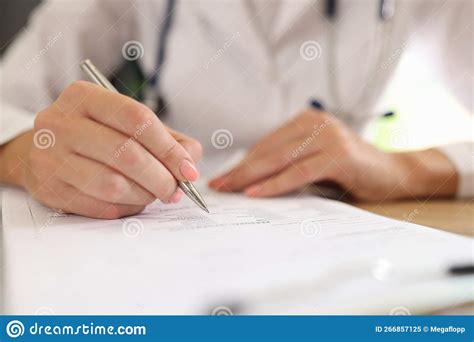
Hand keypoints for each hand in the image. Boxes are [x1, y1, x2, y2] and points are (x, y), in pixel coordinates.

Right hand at [0, 81, 201, 218]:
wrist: (42, 152)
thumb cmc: (96, 136)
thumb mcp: (128, 124)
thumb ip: (166, 138)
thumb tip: (190, 163)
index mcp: (84, 96)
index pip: (137, 118)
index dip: (168, 148)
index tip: (188, 169)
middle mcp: (60, 123)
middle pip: (126, 154)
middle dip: (161, 178)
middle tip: (176, 190)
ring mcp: (50, 157)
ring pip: (112, 185)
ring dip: (144, 195)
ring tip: (153, 194)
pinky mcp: (49, 190)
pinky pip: (100, 207)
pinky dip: (126, 208)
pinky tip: (131, 201)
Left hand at [209, 109, 457, 200]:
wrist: (393, 173)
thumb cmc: (350, 170)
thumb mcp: (314, 161)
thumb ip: (289, 162)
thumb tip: (249, 179)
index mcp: (305, 121)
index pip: (266, 145)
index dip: (242, 163)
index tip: (223, 178)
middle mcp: (315, 123)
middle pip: (268, 150)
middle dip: (240, 170)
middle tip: (218, 185)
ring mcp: (327, 136)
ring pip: (279, 159)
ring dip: (250, 176)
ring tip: (229, 190)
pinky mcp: (338, 155)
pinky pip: (298, 172)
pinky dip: (275, 184)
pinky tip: (255, 193)